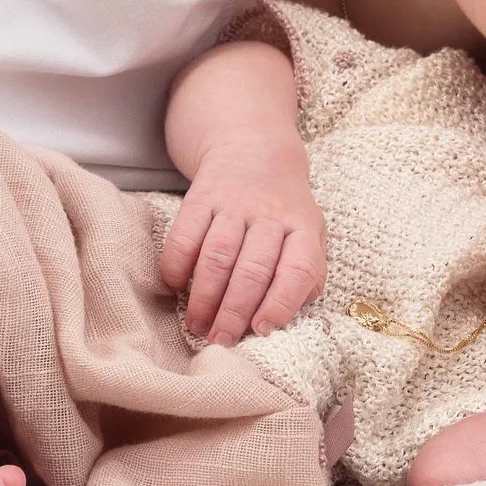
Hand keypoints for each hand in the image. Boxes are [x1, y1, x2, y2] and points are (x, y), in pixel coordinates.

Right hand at [157, 135, 325, 344]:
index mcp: (302, 226)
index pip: (298, 269)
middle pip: (252, 270)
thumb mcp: (310, 232)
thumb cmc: (284, 207)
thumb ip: (308, 272)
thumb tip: (288, 315)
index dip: (281, 303)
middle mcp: (269, 214)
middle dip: (233, 312)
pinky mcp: (201, 196)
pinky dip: (177, 264)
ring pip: (218, 255)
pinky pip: (185, 234)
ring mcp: (234, 203)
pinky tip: (175, 286)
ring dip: (204, 296)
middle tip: (220, 340)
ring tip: (196, 324)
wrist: (253, 146)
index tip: (262, 330)